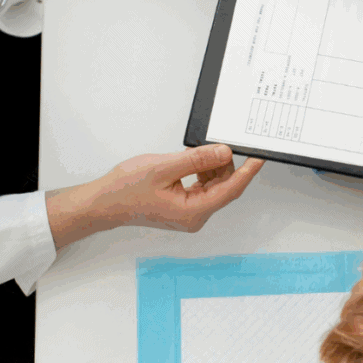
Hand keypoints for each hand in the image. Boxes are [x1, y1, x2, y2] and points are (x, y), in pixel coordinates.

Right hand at [46, 145, 263, 249]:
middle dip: (223, 165)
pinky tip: (189, 163)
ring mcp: (190, 214)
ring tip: (191, 155)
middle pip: (224, 187)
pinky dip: (201, 173)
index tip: (259, 157)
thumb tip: (224, 153)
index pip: (231, 189)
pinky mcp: (184, 207)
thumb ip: (197, 160)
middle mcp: (195, 216)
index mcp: (194, 212)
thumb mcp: (164, 168)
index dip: (247, 172)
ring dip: (210, 168)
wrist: (103, 203)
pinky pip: (202, 188)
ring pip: (214, 186)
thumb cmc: (125, 190)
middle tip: (216, 145)